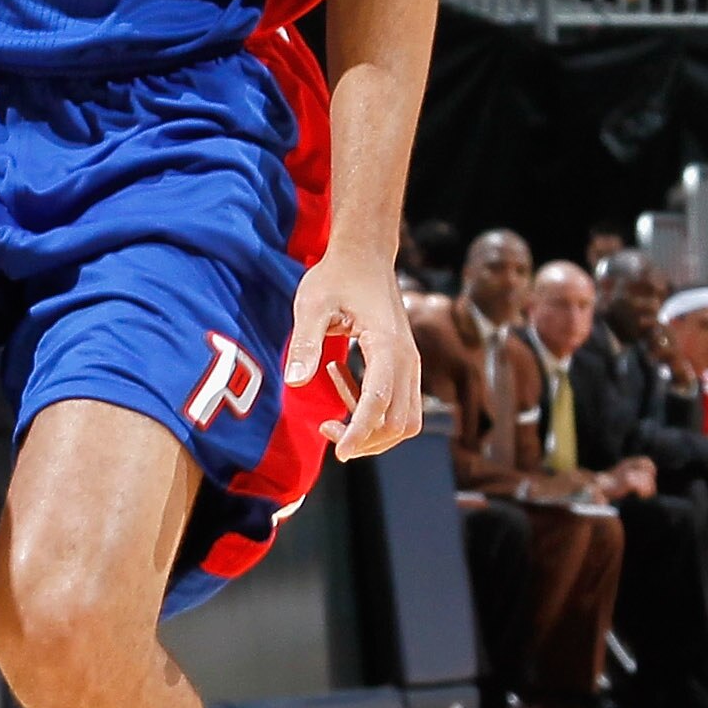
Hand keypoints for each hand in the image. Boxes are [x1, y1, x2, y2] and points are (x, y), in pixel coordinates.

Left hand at [285, 245, 421, 461]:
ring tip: (334, 406)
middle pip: (399, 422)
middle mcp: (408, 358)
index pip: (380, 403)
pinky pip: (400, 405)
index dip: (360, 432)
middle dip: (366, 439)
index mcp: (387, 345)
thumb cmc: (337, 276)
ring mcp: (411, 363)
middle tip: (326, 430)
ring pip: (406, 420)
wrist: (365, 255)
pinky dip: (374, 411)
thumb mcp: (312, 304)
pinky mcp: (405, 365)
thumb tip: (296, 381)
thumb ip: (306, 343)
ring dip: (372, 429)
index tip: (340, 452)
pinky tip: (342, 381)